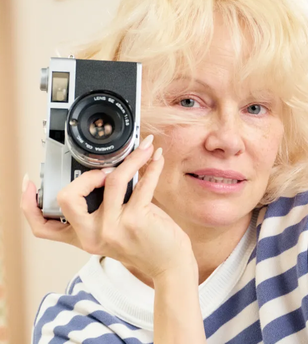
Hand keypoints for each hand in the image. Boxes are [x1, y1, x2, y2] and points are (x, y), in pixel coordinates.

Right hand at [20, 135, 195, 280]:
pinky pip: (142, 183)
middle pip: (68, 198)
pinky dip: (151, 166)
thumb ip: (103, 208)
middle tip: (105, 171)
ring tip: (142, 149)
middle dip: (86, 176)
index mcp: (83, 237)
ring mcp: (113, 228)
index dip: (29, 205)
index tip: (29, 184)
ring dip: (131, 159)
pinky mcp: (135, 221)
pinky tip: (156, 158)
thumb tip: (108, 170)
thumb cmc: (145, 244)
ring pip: (113, 180)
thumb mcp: (114, 230)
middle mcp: (92, 235)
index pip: (43, 227)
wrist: (170, 265)